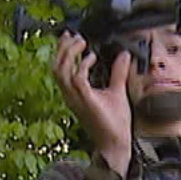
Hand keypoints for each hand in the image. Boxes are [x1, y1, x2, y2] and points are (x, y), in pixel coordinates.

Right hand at [52, 33, 133, 173]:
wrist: (115, 143)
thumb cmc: (113, 123)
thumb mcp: (117, 91)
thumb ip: (119, 72)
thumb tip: (124, 56)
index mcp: (74, 93)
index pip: (60, 68)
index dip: (62, 51)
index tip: (71, 38)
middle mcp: (71, 95)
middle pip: (56, 67)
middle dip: (63, 48)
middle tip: (74, 36)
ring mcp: (76, 98)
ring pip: (61, 71)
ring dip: (70, 54)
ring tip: (81, 43)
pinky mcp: (86, 101)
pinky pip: (77, 79)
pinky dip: (83, 66)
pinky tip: (92, 58)